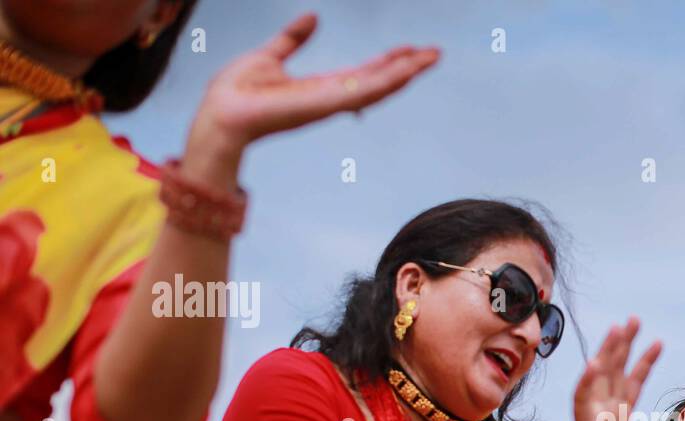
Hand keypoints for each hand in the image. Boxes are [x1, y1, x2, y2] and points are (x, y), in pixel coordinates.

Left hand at [190, 14, 440, 154]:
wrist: (222, 112)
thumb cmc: (237, 90)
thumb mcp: (271, 54)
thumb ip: (293, 38)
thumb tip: (312, 17)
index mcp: (321, 87)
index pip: (364, 73)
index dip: (388, 61)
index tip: (410, 49)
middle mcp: (332, 98)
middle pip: (379, 80)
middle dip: (408, 67)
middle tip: (436, 53)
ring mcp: (331, 104)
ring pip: (379, 87)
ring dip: (407, 73)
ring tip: (432, 58)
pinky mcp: (326, 106)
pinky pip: (363, 92)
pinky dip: (387, 82)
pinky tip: (406, 71)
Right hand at [555, 317, 669, 420]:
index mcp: (619, 414)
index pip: (634, 381)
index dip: (645, 362)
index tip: (658, 342)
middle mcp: (605, 408)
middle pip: (616, 369)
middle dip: (625, 344)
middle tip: (634, 319)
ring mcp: (592, 413)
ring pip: (600, 376)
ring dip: (607, 352)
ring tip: (615, 329)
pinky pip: (583, 399)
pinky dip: (587, 381)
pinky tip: (594, 363)